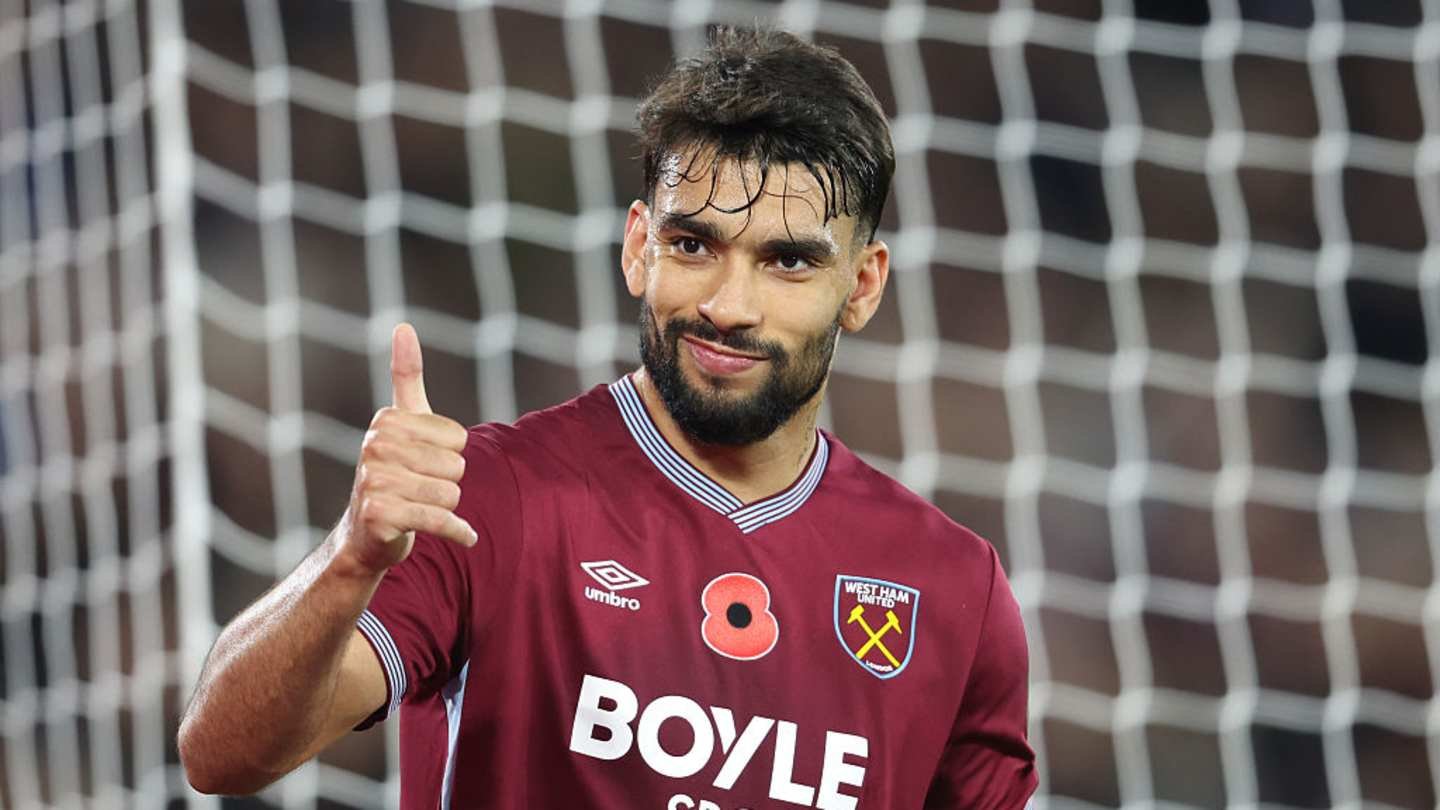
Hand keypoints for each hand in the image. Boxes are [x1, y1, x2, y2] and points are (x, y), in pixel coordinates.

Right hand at [336, 323, 475, 575]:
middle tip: (420, 490)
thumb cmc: (394, 472)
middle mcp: (374, 447)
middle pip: (456, 466)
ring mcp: (374, 482)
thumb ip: (406, 376)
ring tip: (420, 508)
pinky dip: (460, 531)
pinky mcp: (380, 516)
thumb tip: (404, 326)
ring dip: (447, 508)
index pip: (458, 438)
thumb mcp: (403, 422)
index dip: (450, 456)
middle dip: (448, 484)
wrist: (365, 535)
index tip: (422, 463)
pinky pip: (442, 520)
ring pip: (451, 494)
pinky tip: (465, 535)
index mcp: (386, 421)